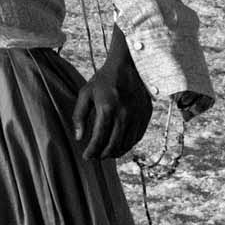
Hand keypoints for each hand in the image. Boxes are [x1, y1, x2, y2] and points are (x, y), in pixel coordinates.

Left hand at [73, 45, 153, 159]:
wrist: (128, 67)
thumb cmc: (103, 80)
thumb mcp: (85, 94)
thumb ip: (79, 116)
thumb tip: (79, 137)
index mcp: (107, 109)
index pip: (99, 138)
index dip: (92, 151)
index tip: (86, 157)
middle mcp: (124, 115)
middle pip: (113, 144)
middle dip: (103, 155)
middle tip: (95, 157)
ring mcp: (137, 116)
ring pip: (127, 143)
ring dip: (116, 152)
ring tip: (106, 154)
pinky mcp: (145, 116)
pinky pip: (137, 137)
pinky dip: (128, 145)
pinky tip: (120, 146)